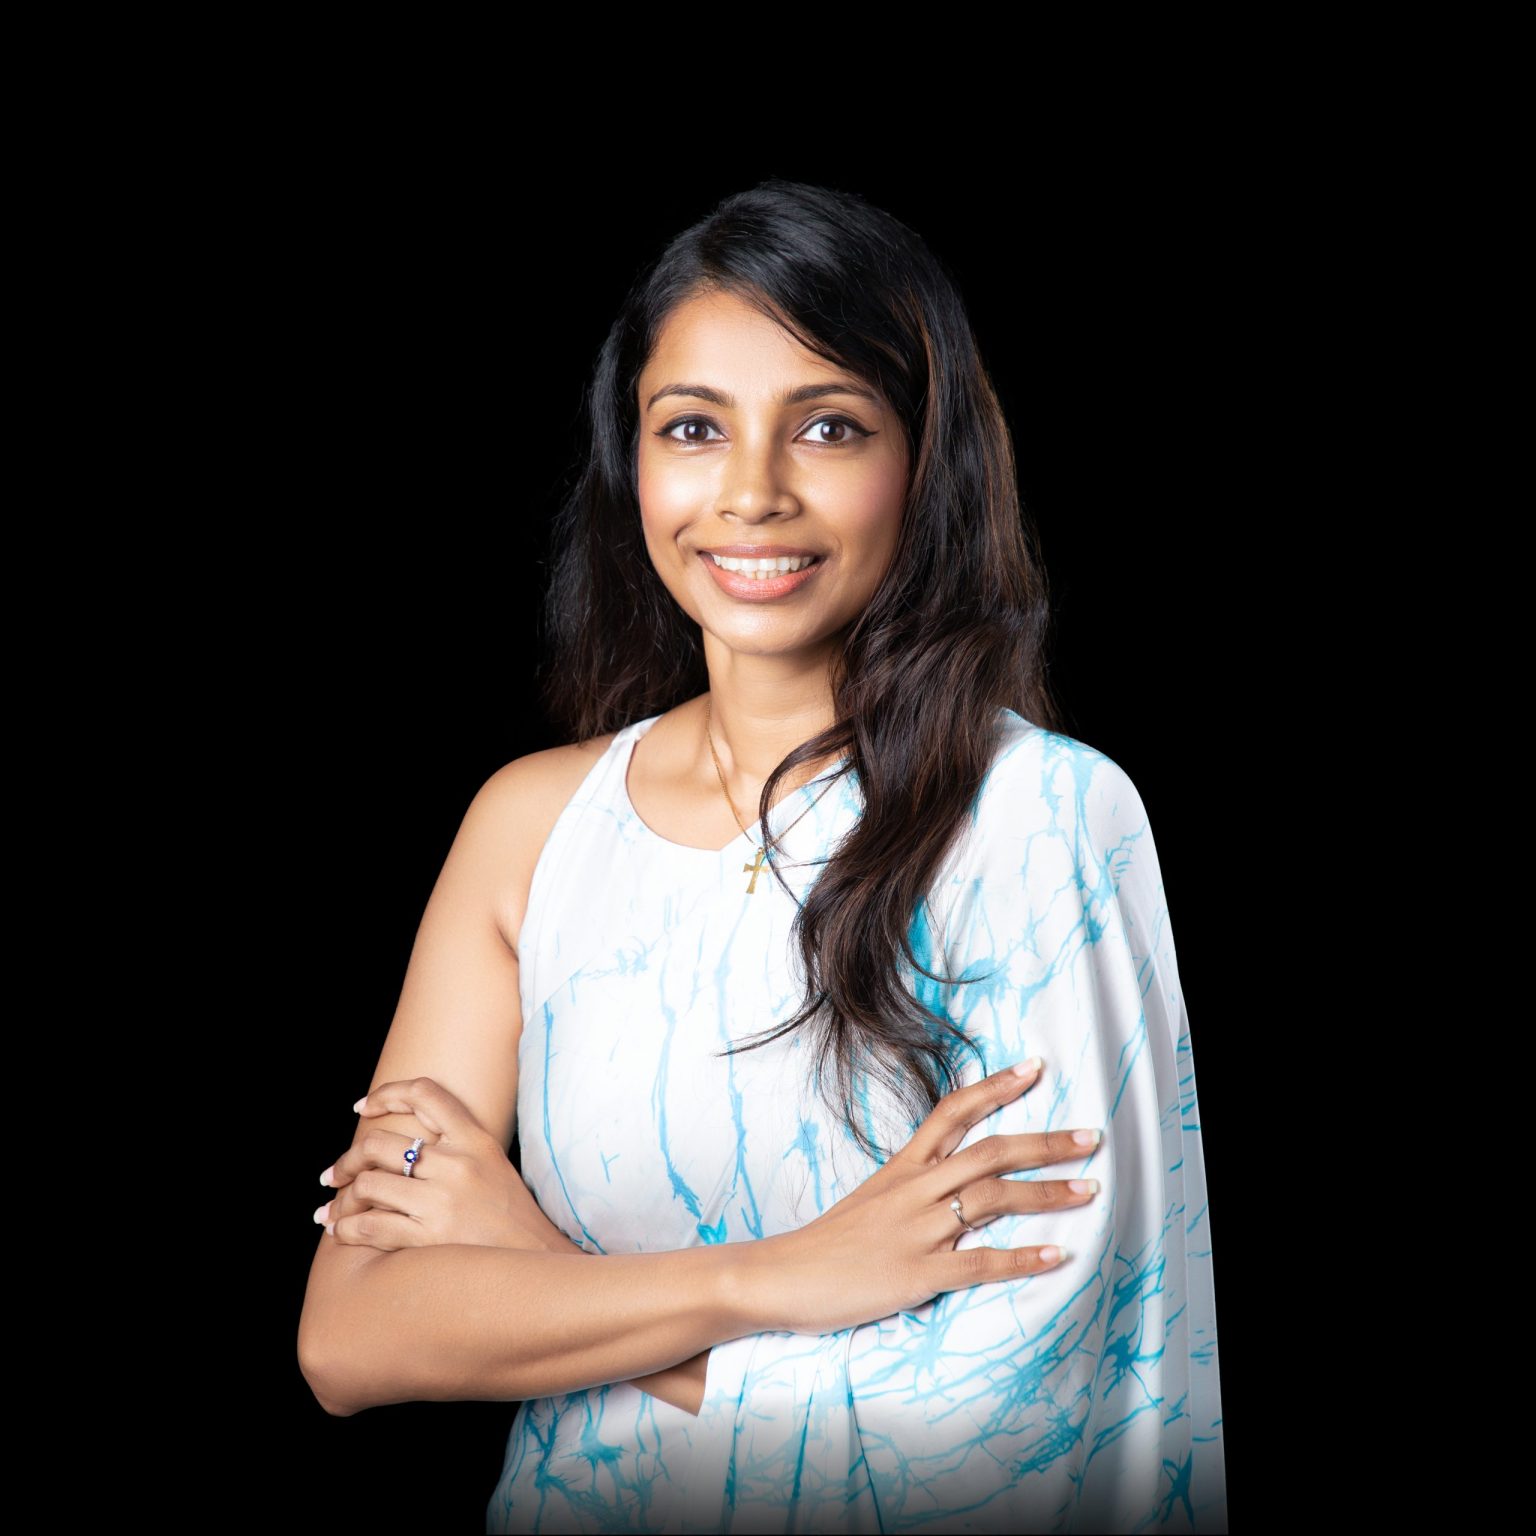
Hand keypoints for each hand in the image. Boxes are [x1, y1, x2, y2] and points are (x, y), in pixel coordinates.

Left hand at [318, 1076, 706, 1413]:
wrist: (539, 1264)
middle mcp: (456, 1163)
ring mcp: (442, 1199)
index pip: (425, 1094)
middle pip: (382, 1142)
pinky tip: (340, 1230)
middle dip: (349, 1157)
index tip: (363, 1107)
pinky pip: (370, 1224)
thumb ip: (459, 1149)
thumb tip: (410, 1145)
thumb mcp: (496, 1167)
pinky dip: (346, 1226)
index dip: (386, 1094)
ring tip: (331, 1208)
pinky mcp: (429, 1236)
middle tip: (336, 1172)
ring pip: (369, 1183)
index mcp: (476, 1139)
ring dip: (342, 1196)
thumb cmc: (515, 1219)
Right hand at [740, 1057, 1102, 1335]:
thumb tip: (950, 1185)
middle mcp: (914, 1189)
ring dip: (1047, 1193)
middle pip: (989, 1151)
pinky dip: (1022, 1259)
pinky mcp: (916, 1275)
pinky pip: (979, 1263)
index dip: (995, 1088)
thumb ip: (911, 1188)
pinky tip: (1056, 1257)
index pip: (952, 1112)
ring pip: (992, 1200)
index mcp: (902, 1167)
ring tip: (1089, 1189)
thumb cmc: (826, 1244)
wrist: (778, 1276)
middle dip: (1045, 1142)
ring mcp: (916, 1231)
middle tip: (1091, 1137)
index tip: (1034, 1068)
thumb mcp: (870, 1199)